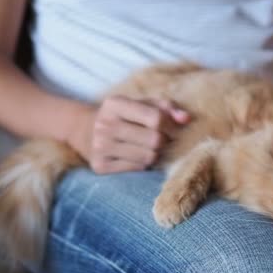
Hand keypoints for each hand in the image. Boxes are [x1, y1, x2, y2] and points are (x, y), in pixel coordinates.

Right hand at [71, 95, 190, 173]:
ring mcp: (99, 146)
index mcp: (114, 103)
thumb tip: (186, 119)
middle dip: (165, 142)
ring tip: (151, 149)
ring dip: (156, 154)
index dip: (172, 126)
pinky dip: (144, 165)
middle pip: (154, 140)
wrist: (86, 131)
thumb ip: (167, 108)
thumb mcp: (142, 104)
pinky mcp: (100, 165)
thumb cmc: (125, 116)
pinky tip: (138, 157)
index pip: (156, 118)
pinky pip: (137, 169)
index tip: (176, 130)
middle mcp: (104, 124)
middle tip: (165, 141)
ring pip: (148, 157)